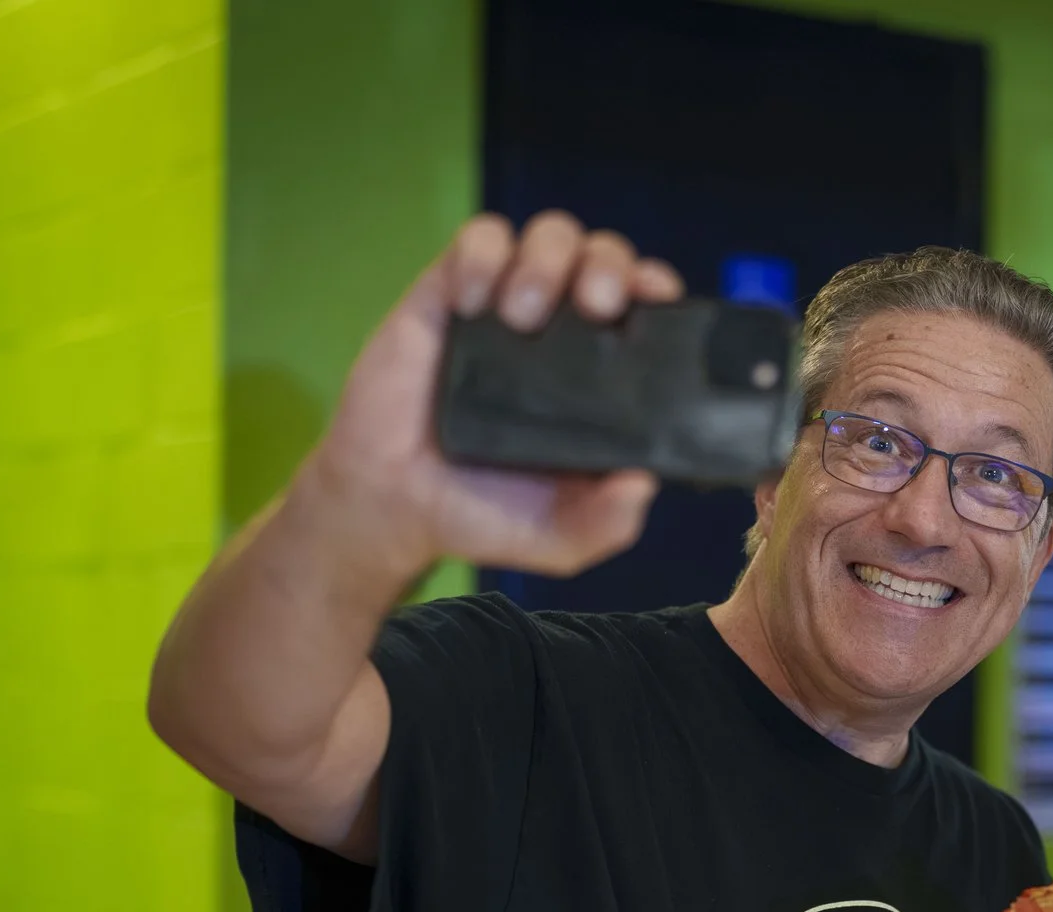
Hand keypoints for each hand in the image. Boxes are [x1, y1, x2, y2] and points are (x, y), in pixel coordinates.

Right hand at [300, 210, 686, 591]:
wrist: (394, 503)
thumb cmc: (486, 513)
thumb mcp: (559, 537)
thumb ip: (606, 522)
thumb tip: (643, 484)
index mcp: (603, 378)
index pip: (647, 310)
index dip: (658, 291)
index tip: (655, 303)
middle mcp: (563, 332)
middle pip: (606, 255)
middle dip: (610, 264)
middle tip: (593, 305)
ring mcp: (507, 305)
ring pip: (551, 233)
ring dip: (547, 258)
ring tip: (519, 316)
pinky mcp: (451, 292)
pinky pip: (480, 237)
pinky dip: (483, 253)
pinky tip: (472, 300)